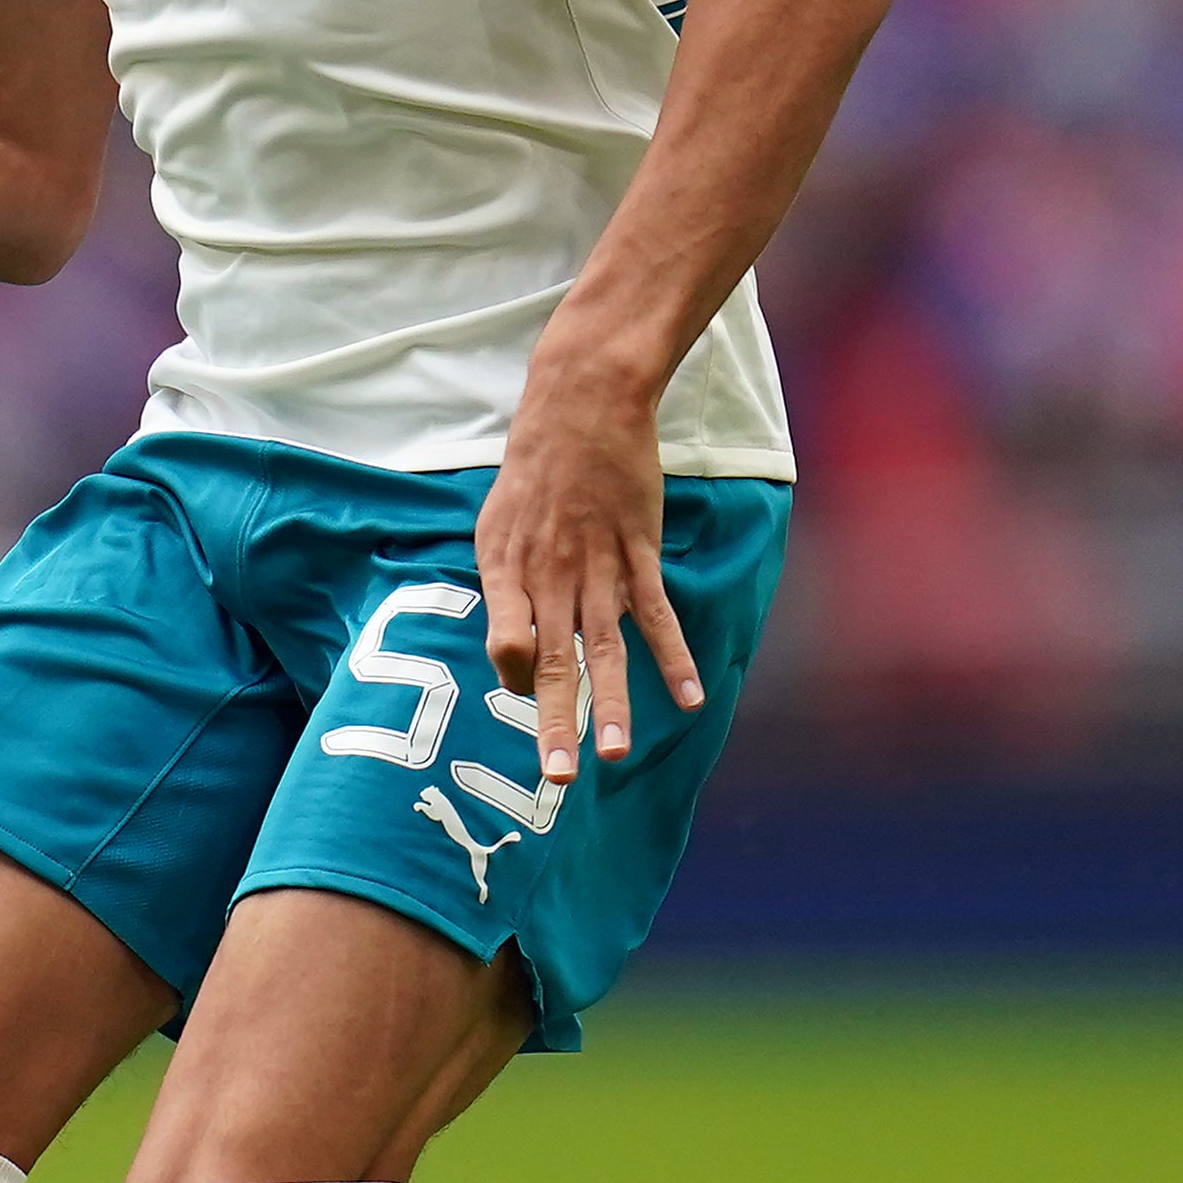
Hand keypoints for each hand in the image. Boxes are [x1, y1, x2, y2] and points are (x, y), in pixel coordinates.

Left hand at [472, 352, 705, 811]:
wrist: (579, 405)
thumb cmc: (532, 470)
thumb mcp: (494, 524)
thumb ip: (504, 589)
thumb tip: (507, 654)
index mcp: (505, 570)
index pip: (503, 644)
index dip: (510, 678)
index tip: (521, 693)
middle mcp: (548, 575)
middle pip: (550, 661)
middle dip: (554, 722)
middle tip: (558, 777)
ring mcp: (596, 565)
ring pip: (604, 648)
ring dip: (611, 703)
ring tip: (614, 754)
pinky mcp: (637, 552)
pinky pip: (655, 614)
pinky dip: (672, 657)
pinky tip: (688, 698)